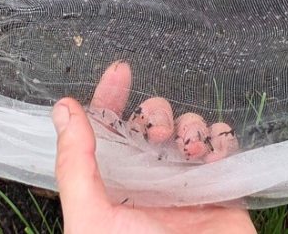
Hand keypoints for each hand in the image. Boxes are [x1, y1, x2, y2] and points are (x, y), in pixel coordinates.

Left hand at [52, 61, 254, 233]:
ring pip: (188, 129)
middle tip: (155, 134)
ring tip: (189, 152)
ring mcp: (187, 185)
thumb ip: (76, 164)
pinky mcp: (223, 189)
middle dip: (154, 115)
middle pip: (150, 123)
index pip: (107, 130)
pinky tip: (213, 154)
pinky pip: (225, 147)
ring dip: (189, 128)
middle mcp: (148, 182)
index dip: (110, 97)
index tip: (120, 69)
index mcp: (112, 188)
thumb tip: (62, 108)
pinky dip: (221, 140)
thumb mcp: (90, 217)